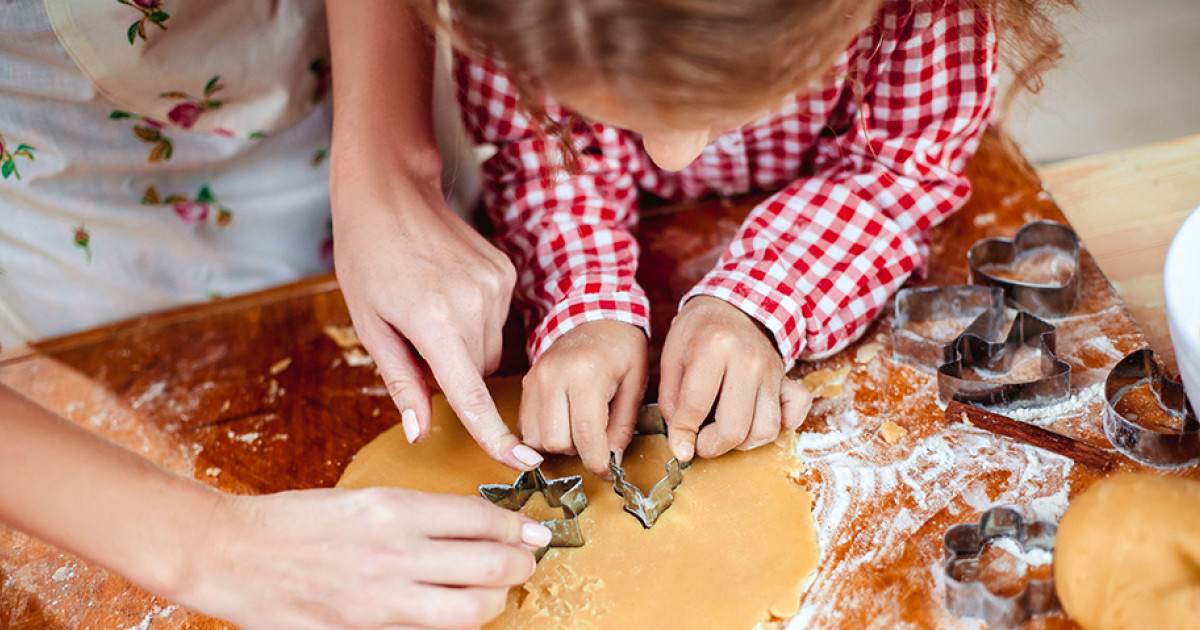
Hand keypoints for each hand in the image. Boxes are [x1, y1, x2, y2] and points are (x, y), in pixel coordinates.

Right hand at [176, 488, 550, 629]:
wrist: (231, 553)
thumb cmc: (294, 521)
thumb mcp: (364, 500)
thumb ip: (420, 516)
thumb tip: (476, 528)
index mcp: (395, 508)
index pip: (484, 518)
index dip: (520, 527)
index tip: (534, 530)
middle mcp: (395, 552)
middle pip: (492, 564)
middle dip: (522, 564)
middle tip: (526, 560)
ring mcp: (381, 599)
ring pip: (472, 608)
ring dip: (497, 600)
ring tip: (497, 591)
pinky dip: (453, 625)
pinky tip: (454, 614)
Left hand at [326, 0, 539, 470]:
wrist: (390, 193)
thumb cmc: (366, 258)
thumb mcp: (371, 325)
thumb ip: (402, 382)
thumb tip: (421, 433)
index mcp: (435, 322)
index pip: (471, 395)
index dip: (495, 435)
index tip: (521, 463)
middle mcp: (475, 305)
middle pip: (478, 372)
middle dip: (453, 371)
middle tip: (415, 340)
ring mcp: (496, 285)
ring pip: (489, 347)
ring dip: (464, 346)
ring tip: (428, 308)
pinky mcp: (505, 272)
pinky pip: (496, 319)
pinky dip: (474, 320)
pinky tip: (447, 290)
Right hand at [520, 320, 647, 476]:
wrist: (596, 317)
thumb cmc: (622, 349)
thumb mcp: (636, 384)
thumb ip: (624, 425)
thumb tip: (611, 460)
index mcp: (586, 373)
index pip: (586, 434)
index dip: (597, 461)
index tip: (607, 471)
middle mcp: (554, 375)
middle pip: (556, 441)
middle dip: (578, 451)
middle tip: (596, 439)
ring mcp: (535, 379)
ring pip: (536, 439)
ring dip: (559, 445)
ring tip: (579, 428)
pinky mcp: (525, 384)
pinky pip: (526, 427)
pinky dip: (544, 436)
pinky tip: (564, 423)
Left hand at [658, 296, 811, 461]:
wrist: (733, 307)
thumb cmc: (698, 332)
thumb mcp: (671, 357)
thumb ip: (672, 400)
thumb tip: (681, 441)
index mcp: (715, 347)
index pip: (696, 406)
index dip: (682, 434)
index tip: (679, 448)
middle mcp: (749, 360)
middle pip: (735, 428)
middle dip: (711, 447)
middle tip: (698, 442)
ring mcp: (772, 370)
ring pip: (766, 430)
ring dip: (742, 443)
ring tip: (723, 431)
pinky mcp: (787, 379)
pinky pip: (795, 415)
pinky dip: (780, 427)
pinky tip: (756, 421)